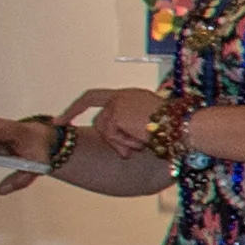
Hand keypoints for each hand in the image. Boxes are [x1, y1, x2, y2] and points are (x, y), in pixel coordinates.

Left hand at [55, 84, 176, 154]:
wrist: (185, 126)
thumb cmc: (178, 130)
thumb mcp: (151, 127)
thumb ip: (132, 129)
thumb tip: (122, 148)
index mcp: (131, 96)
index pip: (95, 98)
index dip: (75, 108)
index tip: (59, 120)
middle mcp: (122, 96)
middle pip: (99, 118)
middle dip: (95, 129)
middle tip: (68, 128)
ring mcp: (118, 103)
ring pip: (104, 129)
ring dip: (119, 142)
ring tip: (139, 146)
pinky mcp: (117, 113)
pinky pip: (111, 134)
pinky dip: (123, 142)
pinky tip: (139, 141)